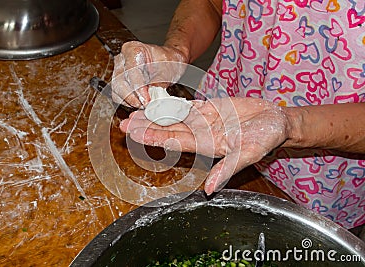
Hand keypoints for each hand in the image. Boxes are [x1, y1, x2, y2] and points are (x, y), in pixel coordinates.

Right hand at [111, 41, 187, 107]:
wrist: (168, 62)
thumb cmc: (168, 61)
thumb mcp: (168, 70)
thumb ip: (159, 82)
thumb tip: (152, 95)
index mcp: (133, 49)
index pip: (131, 71)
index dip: (138, 88)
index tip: (147, 100)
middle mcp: (122, 59)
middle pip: (120, 82)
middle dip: (133, 97)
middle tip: (146, 105)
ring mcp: (118, 71)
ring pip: (117, 91)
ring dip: (130, 101)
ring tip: (145, 105)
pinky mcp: (118, 83)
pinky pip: (118, 96)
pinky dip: (128, 103)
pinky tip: (140, 103)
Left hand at [120, 97, 288, 193]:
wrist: (276, 121)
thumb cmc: (266, 138)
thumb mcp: (248, 154)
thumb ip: (227, 169)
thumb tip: (209, 189)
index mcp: (207, 145)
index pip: (175, 141)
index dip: (154, 137)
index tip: (135, 134)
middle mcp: (202, 133)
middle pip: (169, 129)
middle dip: (147, 127)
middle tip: (124, 124)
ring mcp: (205, 120)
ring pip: (175, 117)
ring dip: (155, 115)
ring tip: (135, 113)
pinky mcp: (211, 108)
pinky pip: (187, 106)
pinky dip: (172, 104)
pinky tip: (157, 102)